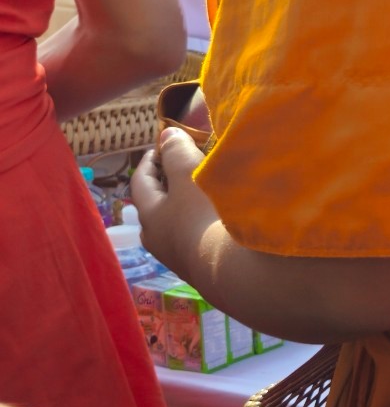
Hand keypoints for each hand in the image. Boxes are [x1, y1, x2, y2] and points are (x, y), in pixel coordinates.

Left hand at [129, 126, 215, 278]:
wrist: (231, 272)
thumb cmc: (206, 217)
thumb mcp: (191, 177)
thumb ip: (178, 154)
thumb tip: (165, 134)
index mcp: (150, 215)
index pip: (141, 182)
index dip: (151, 161)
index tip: (160, 148)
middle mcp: (158, 239)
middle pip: (154, 209)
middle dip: (165, 190)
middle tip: (181, 174)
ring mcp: (179, 258)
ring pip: (175, 229)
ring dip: (184, 212)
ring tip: (202, 201)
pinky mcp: (202, 271)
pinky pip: (196, 242)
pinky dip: (201, 229)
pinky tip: (219, 227)